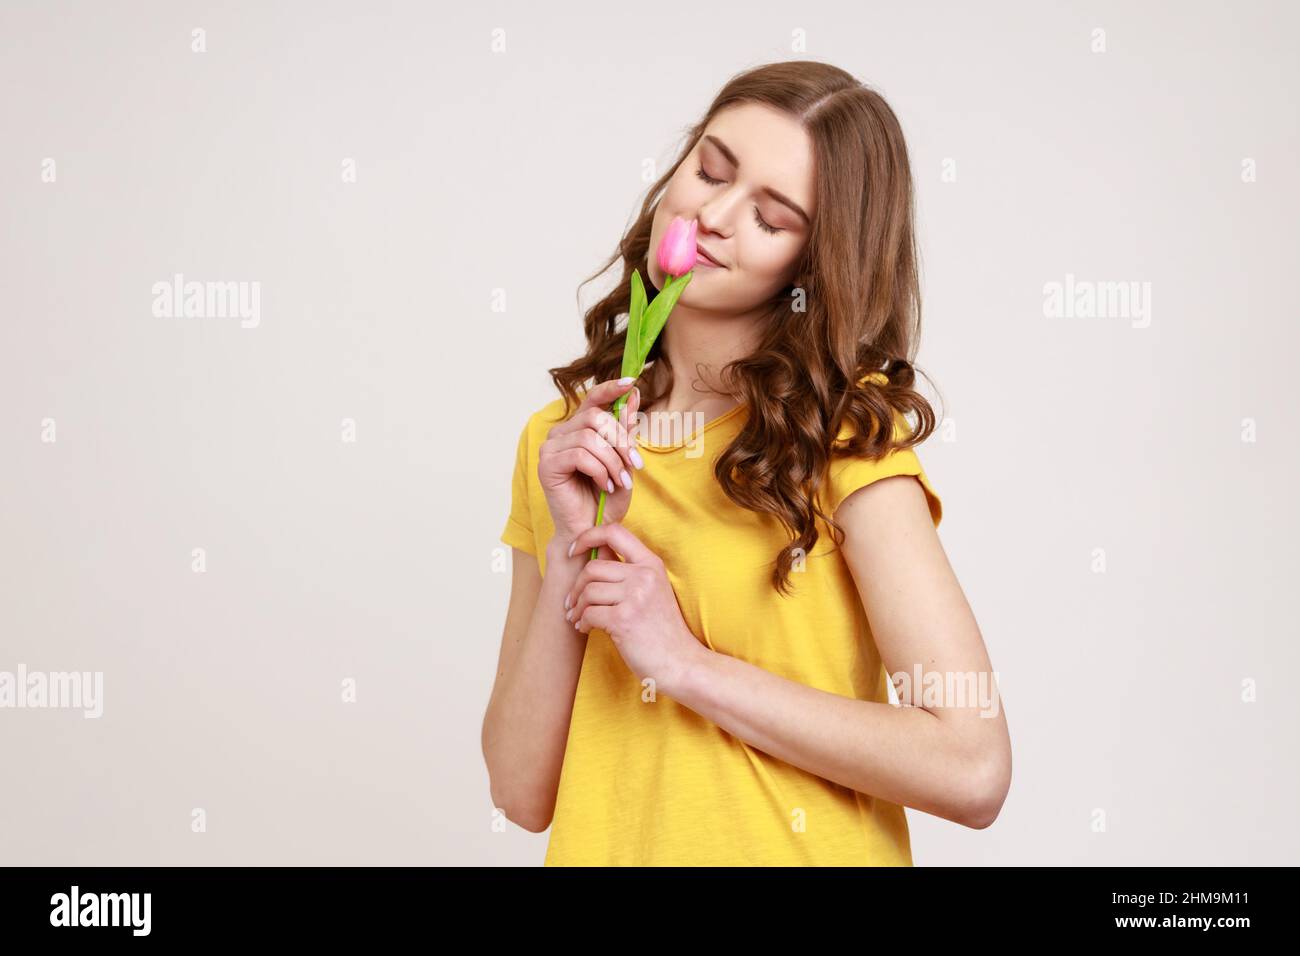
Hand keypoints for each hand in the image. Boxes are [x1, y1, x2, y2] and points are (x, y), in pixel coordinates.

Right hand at [538, 377, 643, 544]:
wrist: (592, 530)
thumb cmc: (605, 499)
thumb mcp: (624, 461)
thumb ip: (625, 431)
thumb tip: (634, 395)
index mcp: (578, 429)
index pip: (593, 399)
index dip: (611, 388)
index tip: (631, 383)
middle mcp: (561, 433)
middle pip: (595, 417)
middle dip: (621, 441)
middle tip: (635, 465)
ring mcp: (550, 448)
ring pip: (590, 438)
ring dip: (612, 461)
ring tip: (620, 482)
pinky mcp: (546, 464)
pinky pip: (580, 455)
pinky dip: (600, 471)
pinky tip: (605, 485)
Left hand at [562, 521, 705, 698]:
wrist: (680, 662)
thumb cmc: (662, 630)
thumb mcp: (652, 591)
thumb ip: (629, 573)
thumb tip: (593, 557)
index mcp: (651, 564)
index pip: (614, 532)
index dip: (589, 536)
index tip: (575, 550)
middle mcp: (644, 575)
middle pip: (593, 566)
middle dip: (576, 586)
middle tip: (571, 602)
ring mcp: (635, 596)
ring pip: (588, 591)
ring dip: (577, 607)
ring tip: (577, 618)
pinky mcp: (624, 620)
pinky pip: (589, 613)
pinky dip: (582, 622)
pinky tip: (586, 629)